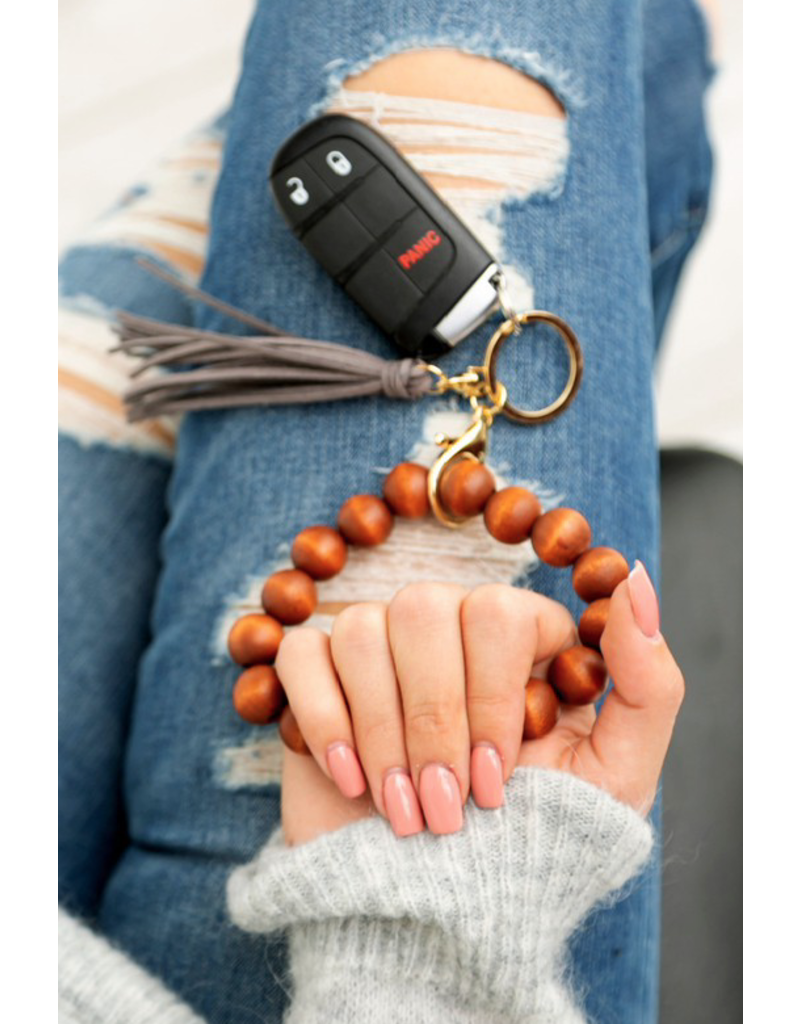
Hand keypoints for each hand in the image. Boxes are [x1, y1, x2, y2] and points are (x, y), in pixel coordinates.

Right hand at [275, 563, 683, 845]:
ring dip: (381, 732)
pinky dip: (325, 719)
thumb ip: (649, 683)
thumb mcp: (615, 777)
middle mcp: (448, 629)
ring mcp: (380, 651)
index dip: (491, 698)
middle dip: (433, 721)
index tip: (497, 782)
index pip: (497, 611)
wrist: (441, 911)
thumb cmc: (536, 843)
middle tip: (447, 807)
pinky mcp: (318, 679)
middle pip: (424, 607)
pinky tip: (351, 780)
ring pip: (362, 628)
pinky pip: (303, 653)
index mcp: (519, 637)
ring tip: (402, 811)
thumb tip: (638, 582)